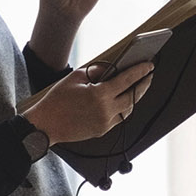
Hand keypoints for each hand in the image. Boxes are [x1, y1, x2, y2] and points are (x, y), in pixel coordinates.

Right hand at [19, 54, 158, 147]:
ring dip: (135, 97)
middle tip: (149, 75)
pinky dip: (124, 108)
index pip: (127, 81)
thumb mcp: (76, 77)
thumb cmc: (58, 99)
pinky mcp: (102, 130)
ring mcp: (105, 122)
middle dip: (143, 84)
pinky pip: (119, 118)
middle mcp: (106, 110)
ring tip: (139, 87)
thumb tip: (112, 69)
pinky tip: (125, 100)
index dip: (140, 71)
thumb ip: (96, 72)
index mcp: (99, 94)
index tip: (150, 65)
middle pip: (133, 96)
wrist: (46, 124)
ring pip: (128, 109)